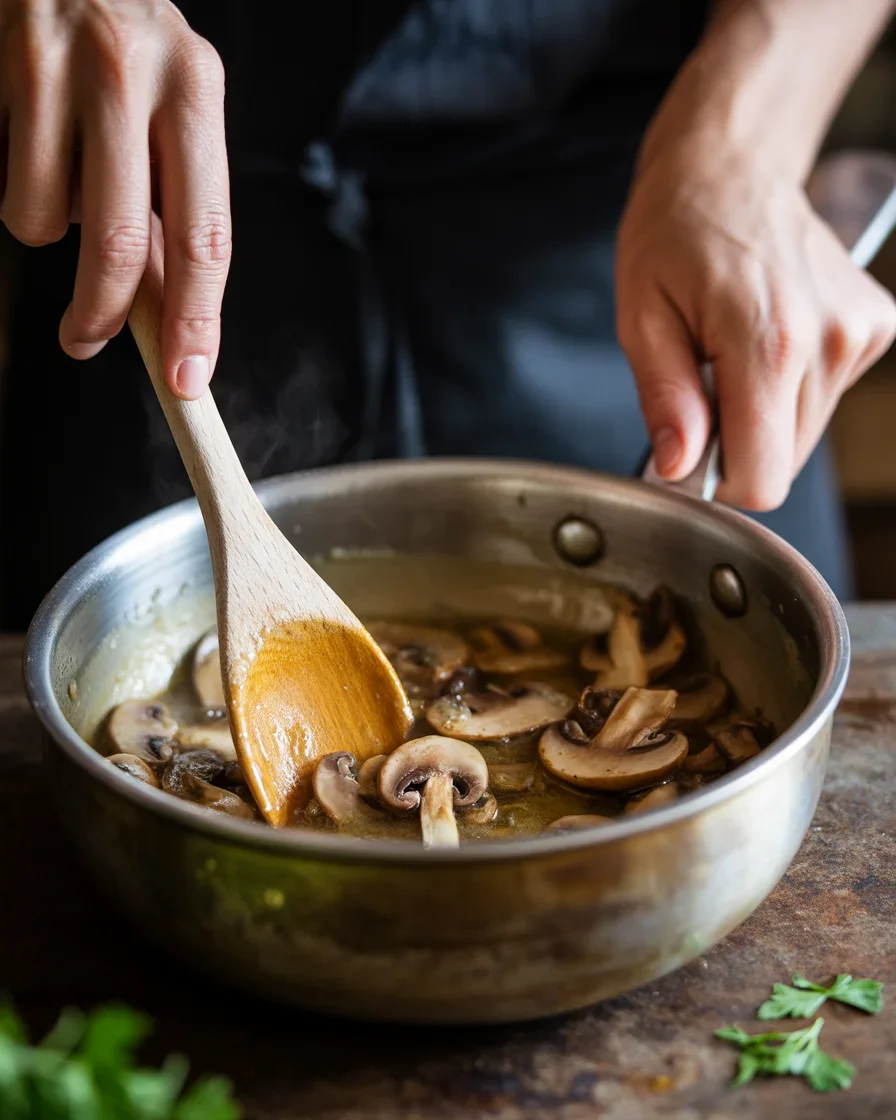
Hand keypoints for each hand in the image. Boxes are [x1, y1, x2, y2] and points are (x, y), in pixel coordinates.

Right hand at [0, 0, 230, 398]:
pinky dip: (16, 186)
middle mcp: (135, 71)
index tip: (186, 377)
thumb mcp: (172, 112)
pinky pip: (5, 178)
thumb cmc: (124, 50)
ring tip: (59, 176)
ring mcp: (60, 62)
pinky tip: (30, 140)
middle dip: (101, 311)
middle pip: (120, 242)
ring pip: (42, 216)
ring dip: (46, 226)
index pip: (205, 235)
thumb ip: (170, 205)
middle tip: (85, 340)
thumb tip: (164, 310)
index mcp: (198, 90)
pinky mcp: (3, 64)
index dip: (196, 319)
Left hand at [616, 144, 895, 509]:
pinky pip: (825, 396)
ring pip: (805, 433)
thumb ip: (665, 400)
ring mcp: (859, 332)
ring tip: (733, 352)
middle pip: (784, 461)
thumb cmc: (675, 234)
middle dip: (738, 442)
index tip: (692, 452)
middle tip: (705, 383)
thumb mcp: (642, 319)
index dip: (719, 484)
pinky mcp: (874, 327)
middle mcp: (828, 340)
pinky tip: (768, 336)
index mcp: (768, 343)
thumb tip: (678, 468)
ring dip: (763, 413)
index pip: (763, 477)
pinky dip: (791, 385)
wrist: (730, 166)